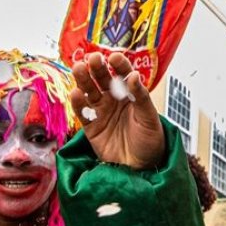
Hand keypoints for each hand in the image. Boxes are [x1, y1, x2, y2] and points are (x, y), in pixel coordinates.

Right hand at [70, 53, 163, 169]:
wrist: (140, 168)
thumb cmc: (150, 141)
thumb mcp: (149, 118)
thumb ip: (140, 97)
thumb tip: (133, 75)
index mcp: (130, 94)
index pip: (123, 75)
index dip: (119, 65)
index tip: (115, 57)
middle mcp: (114, 100)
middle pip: (102, 79)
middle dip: (97, 68)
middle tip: (93, 59)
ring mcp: (101, 112)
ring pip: (89, 91)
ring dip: (83, 79)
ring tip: (78, 68)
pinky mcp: (90, 126)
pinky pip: (82, 112)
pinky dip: (78, 103)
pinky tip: (75, 93)